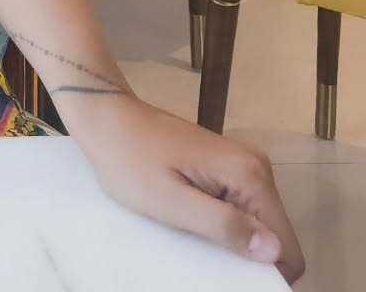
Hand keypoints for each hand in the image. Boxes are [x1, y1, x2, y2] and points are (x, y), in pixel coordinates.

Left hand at [71, 94, 304, 282]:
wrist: (105, 116)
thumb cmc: (131, 161)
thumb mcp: (173, 203)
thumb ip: (225, 226)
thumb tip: (275, 250)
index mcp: (249, 175)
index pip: (286, 244)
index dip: (267, 273)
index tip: (232, 280)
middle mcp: (256, 166)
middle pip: (274, 234)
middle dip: (248, 255)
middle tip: (206, 261)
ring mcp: (241, 162)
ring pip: (257, 222)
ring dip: (233, 239)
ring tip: (195, 242)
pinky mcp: (225, 164)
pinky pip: (239, 207)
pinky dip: (223, 222)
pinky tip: (193, 224)